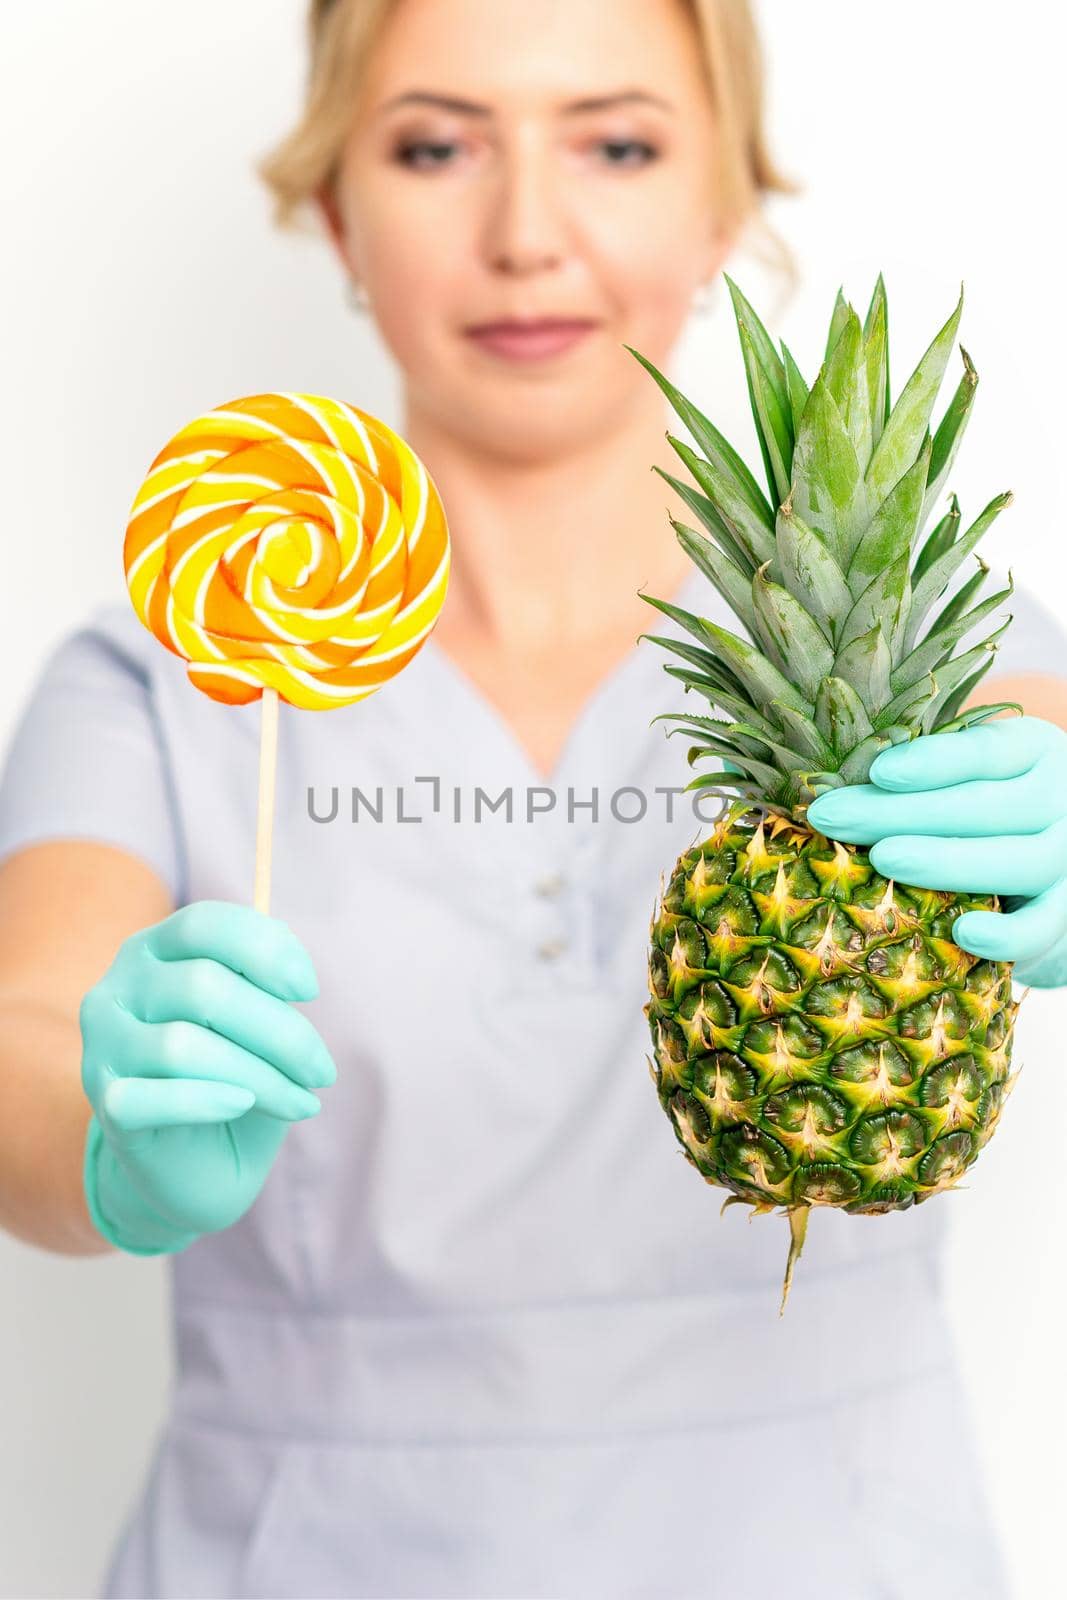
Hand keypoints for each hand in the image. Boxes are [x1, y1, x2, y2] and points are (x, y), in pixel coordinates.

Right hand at [80, 901, 336, 1253]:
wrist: (196, 1164)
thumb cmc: (236, 1077)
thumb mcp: (259, 1025)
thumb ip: (267, 987)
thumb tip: (294, 974)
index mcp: (153, 950)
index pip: (202, 925)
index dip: (263, 950)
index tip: (309, 991)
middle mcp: (116, 989)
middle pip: (202, 987)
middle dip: (281, 1032)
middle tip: (322, 1071)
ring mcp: (102, 1048)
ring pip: (183, 1046)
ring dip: (260, 1077)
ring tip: (302, 1103)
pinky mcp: (105, 1104)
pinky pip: (150, 1098)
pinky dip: (205, 1101)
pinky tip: (242, 1104)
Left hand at [805, 715, 1066, 987]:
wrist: (1050, 880)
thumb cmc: (981, 816)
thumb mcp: (963, 780)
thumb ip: (916, 778)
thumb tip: (826, 791)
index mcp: (1032, 751)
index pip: (986, 749)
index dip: (933, 761)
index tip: (878, 771)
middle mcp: (1061, 798)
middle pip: (988, 805)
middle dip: (903, 812)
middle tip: (834, 817)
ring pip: (1020, 859)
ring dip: (946, 861)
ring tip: (883, 860)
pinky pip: (1043, 926)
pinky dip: (1007, 934)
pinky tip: (961, 932)